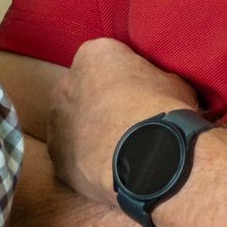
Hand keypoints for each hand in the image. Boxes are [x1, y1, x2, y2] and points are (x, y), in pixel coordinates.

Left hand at [47, 38, 200, 204]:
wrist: (149, 157)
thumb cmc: (163, 112)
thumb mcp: (170, 82)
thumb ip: (152, 80)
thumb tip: (155, 90)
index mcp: (94, 55)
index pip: (105, 60)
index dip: (124, 80)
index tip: (139, 95)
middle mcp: (66, 83)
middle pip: (82, 91)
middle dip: (99, 105)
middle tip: (126, 124)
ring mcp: (57, 120)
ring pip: (71, 124)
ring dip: (88, 134)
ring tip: (117, 151)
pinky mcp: (55, 155)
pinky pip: (69, 155)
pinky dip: (83, 162)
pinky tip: (106, 171)